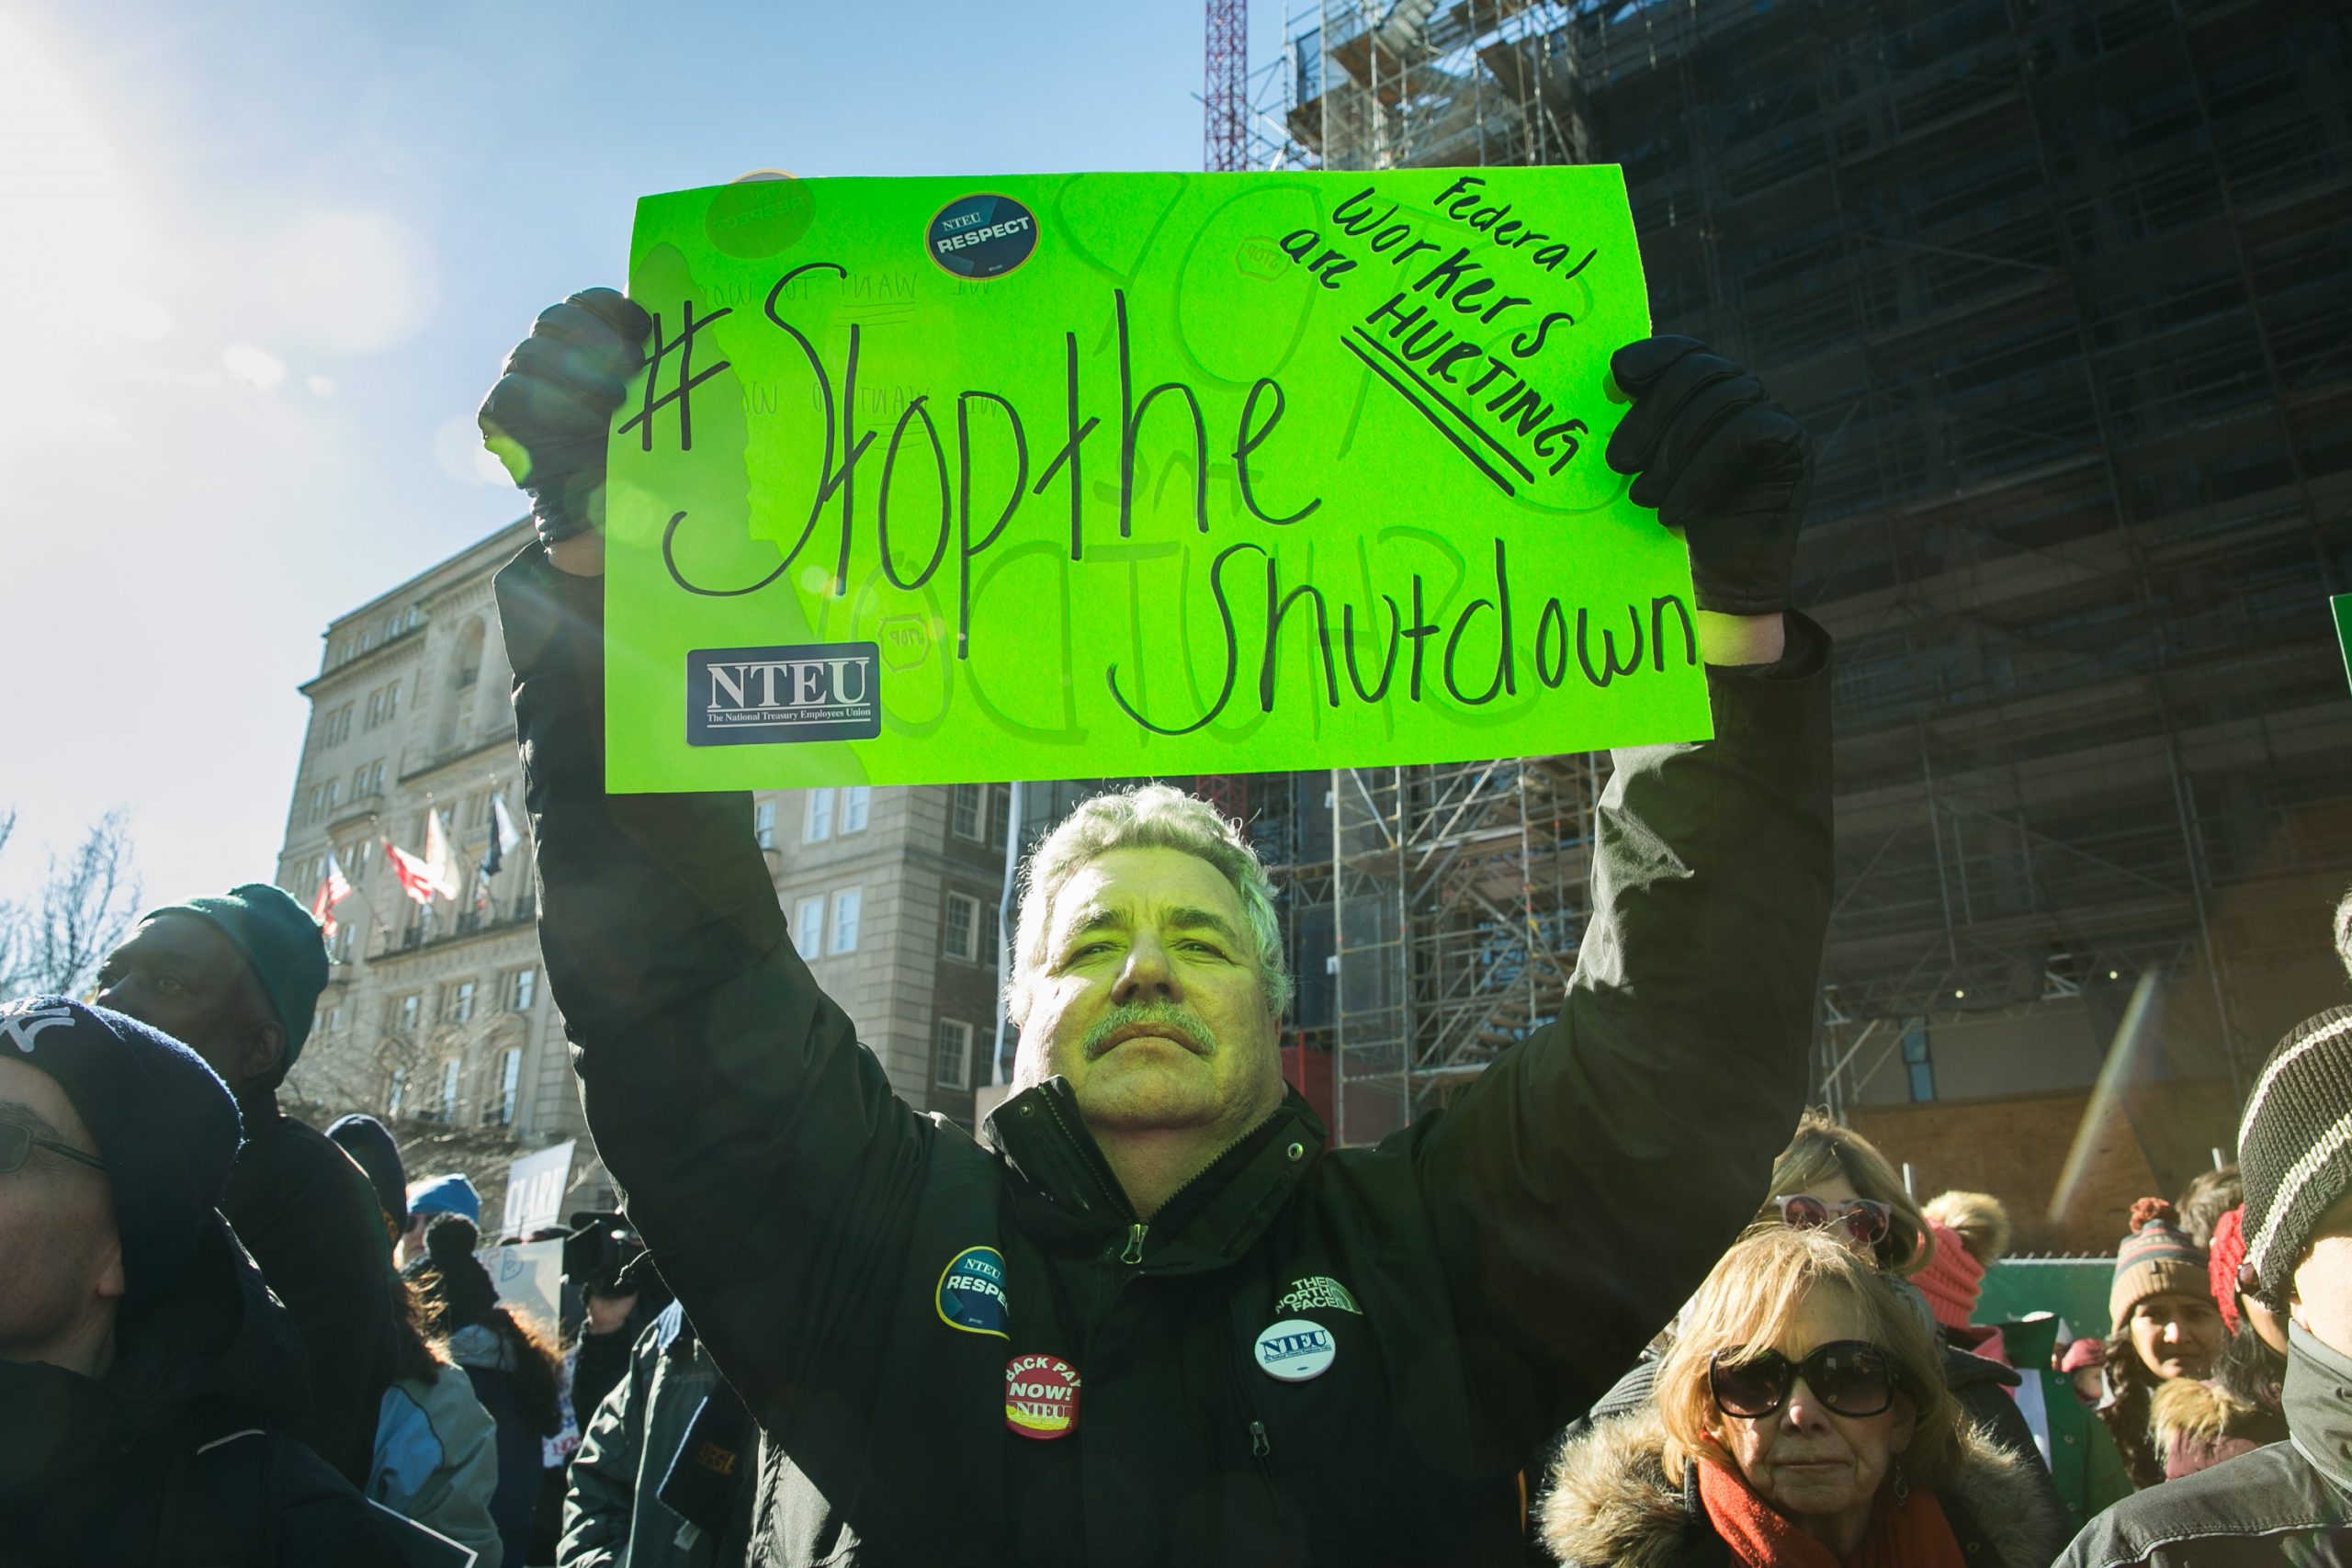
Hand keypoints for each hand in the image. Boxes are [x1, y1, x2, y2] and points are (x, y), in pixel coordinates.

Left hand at [477, 288, 652, 571]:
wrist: (655, 470)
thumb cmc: (624, 506)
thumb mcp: (600, 533)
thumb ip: (582, 546)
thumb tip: (570, 559)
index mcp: (519, 433)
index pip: (509, 397)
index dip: (548, 401)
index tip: (597, 417)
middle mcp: (531, 387)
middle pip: (529, 353)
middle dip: (574, 368)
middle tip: (622, 389)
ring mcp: (562, 353)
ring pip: (553, 323)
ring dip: (593, 336)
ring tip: (637, 361)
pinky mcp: (599, 330)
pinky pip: (588, 303)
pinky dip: (611, 307)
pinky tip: (643, 326)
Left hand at [1606, 336, 1812, 616]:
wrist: (1716, 582)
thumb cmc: (1672, 520)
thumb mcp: (1644, 465)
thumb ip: (1636, 424)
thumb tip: (1607, 383)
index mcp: (1706, 390)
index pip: (1682, 352)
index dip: (1650, 356)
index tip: (1616, 378)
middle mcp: (1743, 393)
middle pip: (1697, 372)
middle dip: (1650, 415)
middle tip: (1618, 463)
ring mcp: (1772, 415)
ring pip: (1720, 401)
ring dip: (1673, 453)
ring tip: (1644, 498)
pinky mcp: (1793, 445)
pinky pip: (1746, 433)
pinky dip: (1703, 471)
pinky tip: (1676, 510)